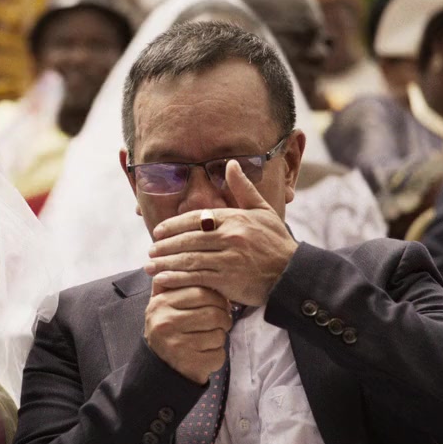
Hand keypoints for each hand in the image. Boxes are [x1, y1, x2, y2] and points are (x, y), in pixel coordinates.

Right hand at [144, 280, 232, 383]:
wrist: (159, 366)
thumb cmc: (168, 328)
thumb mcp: (163, 303)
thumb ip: (174, 282)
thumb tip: (191, 258)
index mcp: (161, 304)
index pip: (200, 292)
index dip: (217, 297)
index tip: (220, 303)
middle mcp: (166, 323)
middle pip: (213, 313)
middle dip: (223, 318)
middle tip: (221, 321)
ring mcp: (177, 345)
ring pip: (218, 334)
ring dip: (220, 337)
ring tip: (210, 336)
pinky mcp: (189, 363)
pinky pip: (218, 354)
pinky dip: (217, 354)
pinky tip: (205, 352)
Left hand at [145, 159, 298, 305]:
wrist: (292, 275)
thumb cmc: (276, 242)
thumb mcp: (263, 211)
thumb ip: (243, 189)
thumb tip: (231, 163)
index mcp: (235, 218)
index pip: (195, 219)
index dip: (173, 225)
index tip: (158, 231)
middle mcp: (230, 237)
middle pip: (188, 239)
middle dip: (165, 246)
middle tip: (150, 250)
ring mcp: (228, 259)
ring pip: (189, 259)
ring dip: (166, 263)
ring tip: (150, 266)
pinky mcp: (228, 280)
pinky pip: (196, 278)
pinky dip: (177, 279)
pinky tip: (164, 280)